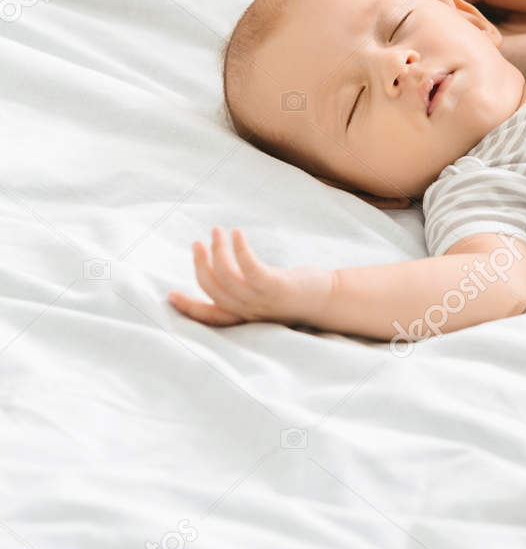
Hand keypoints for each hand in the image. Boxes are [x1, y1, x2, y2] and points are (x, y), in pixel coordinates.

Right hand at [167, 227, 333, 327]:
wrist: (331, 300)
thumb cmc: (298, 294)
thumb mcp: (267, 295)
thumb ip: (246, 290)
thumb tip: (228, 271)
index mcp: (244, 317)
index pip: (209, 316)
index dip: (188, 307)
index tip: (170, 295)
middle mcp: (250, 311)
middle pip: (213, 289)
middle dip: (200, 265)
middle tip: (198, 243)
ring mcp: (262, 300)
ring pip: (226, 276)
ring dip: (217, 251)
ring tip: (217, 231)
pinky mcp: (276, 286)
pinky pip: (249, 267)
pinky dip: (239, 249)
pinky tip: (237, 233)